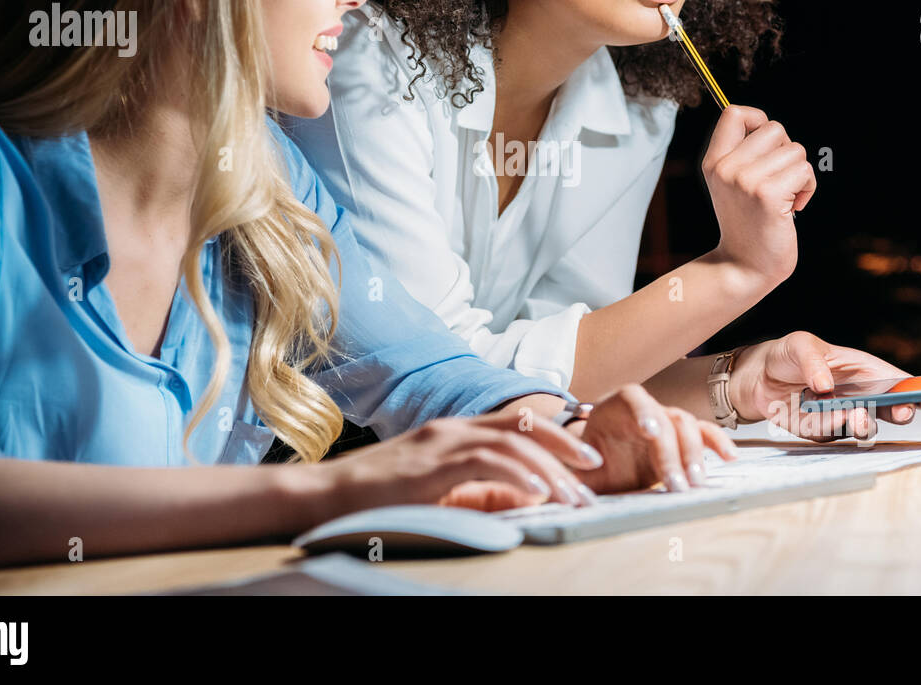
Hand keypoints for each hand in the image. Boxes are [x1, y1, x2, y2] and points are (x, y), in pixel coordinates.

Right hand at [319, 410, 606, 518]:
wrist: (324, 495)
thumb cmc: (378, 496)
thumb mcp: (436, 489)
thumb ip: (478, 488)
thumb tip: (526, 498)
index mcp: (455, 431)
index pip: (516, 422)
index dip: (555, 434)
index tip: (584, 455)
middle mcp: (452, 428)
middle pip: (522, 424)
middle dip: (564, 445)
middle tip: (595, 469)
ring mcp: (440, 442)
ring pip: (511, 443)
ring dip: (549, 468)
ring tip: (574, 493)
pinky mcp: (429, 465)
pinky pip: (483, 462)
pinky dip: (515, 474)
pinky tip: (537, 490)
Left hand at [570, 385, 736, 494]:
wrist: (597, 468)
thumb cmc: (585, 467)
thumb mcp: (574, 471)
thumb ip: (572, 478)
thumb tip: (567, 492)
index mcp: (612, 408)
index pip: (632, 398)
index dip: (643, 411)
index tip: (649, 432)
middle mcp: (642, 411)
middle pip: (664, 418)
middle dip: (672, 452)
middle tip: (675, 484)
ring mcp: (665, 422)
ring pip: (686, 426)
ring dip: (693, 455)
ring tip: (694, 484)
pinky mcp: (681, 440)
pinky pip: (703, 434)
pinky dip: (717, 443)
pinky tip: (730, 458)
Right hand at [702, 106, 816, 285]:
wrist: (743, 267)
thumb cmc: (747, 225)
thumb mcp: (731, 185)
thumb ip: (743, 155)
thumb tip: (771, 128)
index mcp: (714, 162)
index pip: (733, 113)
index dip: (758, 119)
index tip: (767, 147)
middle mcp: (725, 168)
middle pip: (774, 128)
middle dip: (786, 151)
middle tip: (779, 179)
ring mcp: (744, 180)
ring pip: (795, 150)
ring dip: (799, 173)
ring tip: (786, 197)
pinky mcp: (767, 194)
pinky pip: (804, 171)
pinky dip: (807, 188)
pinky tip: (793, 207)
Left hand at [730, 330, 920, 441]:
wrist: (757, 379)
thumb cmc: (786, 355)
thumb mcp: (800, 345)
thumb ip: (813, 361)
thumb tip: (825, 386)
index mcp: (862, 370)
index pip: (896, 381)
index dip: (916, 391)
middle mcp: (859, 396)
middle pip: (891, 410)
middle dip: (901, 413)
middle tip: (900, 412)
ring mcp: (843, 416)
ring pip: (865, 428)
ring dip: (864, 424)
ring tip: (856, 414)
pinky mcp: (823, 432)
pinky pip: (831, 435)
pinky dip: (827, 428)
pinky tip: (818, 416)